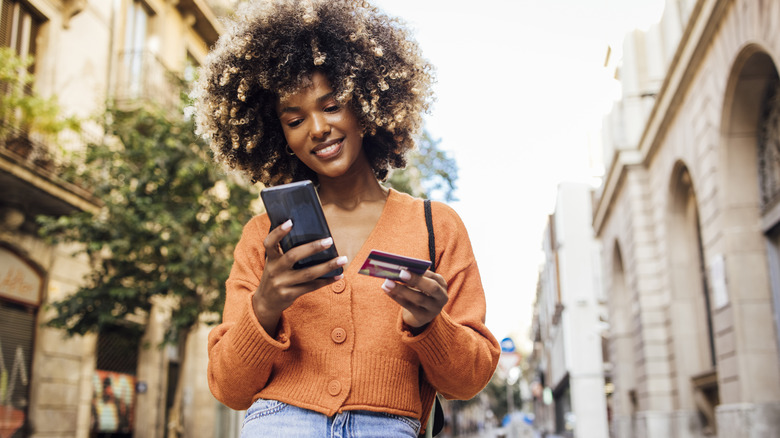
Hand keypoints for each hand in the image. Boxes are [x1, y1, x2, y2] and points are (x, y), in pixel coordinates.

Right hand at [253, 219, 347, 334]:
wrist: (265, 303)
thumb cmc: (276, 276)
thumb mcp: (274, 263)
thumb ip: (286, 252)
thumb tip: (312, 236)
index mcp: (271, 258)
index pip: (270, 243)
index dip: (278, 232)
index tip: (290, 222)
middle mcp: (274, 270)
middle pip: (293, 256)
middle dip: (312, 247)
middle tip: (329, 241)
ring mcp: (281, 284)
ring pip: (307, 274)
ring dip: (327, 266)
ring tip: (342, 259)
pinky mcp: (289, 295)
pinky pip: (311, 287)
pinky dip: (326, 281)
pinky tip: (338, 275)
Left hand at [381, 270, 447, 329]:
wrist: (422, 315)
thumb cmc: (420, 293)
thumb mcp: (422, 284)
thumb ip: (415, 277)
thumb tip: (400, 269)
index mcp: (442, 285)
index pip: (435, 277)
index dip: (422, 272)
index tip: (409, 266)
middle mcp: (442, 297)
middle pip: (432, 287)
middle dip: (416, 279)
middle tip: (401, 273)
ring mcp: (434, 309)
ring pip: (418, 298)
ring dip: (401, 289)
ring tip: (388, 282)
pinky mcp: (423, 317)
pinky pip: (408, 306)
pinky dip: (396, 297)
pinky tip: (386, 290)